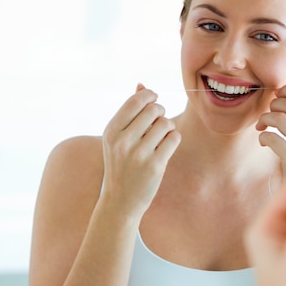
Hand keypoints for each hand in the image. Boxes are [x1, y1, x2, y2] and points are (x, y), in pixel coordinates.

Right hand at [101, 84, 180, 218]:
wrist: (120, 201)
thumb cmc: (121, 164)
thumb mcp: (117, 138)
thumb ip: (129, 112)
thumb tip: (142, 85)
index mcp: (111, 131)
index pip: (136, 101)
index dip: (150, 96)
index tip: (155, 100)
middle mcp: (122, 141)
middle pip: (154, 110)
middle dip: (160, 112)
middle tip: (158, 122)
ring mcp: (138, 154)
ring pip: (166, 124)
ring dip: (168, 127)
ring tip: (161, 136)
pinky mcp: (155, 165)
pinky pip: (174, 138)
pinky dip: (174, 139)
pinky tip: (166, 147)